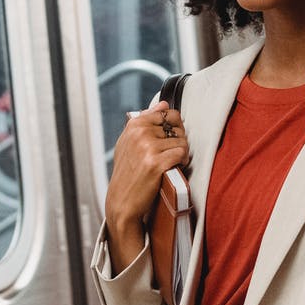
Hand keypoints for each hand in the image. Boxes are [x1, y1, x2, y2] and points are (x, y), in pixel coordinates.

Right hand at [104, 100, 188, 273]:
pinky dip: (182, 162)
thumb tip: (164, 103)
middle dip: (179, 141)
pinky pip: (181, 153)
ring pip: (181, 141)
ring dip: (181, 154)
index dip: (175, 127)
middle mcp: (140, 132)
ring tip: (170, 163)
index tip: (170, 140)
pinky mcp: (156, 163)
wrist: (122, 200)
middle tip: (171, 154)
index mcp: (134, 124)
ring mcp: (147, 147)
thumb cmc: (128, 172)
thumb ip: (146, 121)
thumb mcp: (130, 142)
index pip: (168, 113)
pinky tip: (173, 168)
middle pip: (177, 127)